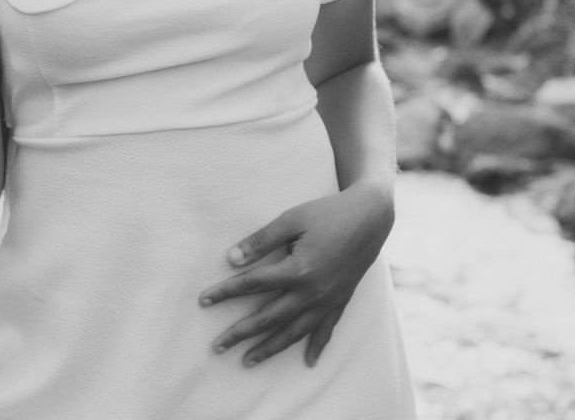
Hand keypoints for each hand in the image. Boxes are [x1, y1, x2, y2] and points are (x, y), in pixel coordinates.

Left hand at [197, 181, 393, 367]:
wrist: (371, 217)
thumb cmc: (328, 213)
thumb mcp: (291, 219)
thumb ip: (261, 240)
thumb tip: (231, 259)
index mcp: (298, 270)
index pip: (253, 285)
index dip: (226, 292)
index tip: (204, 301)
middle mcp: (312, 292)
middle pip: (269, 318)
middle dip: (241, 333)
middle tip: (217, 346)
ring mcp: (328, 301)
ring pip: (294, 332)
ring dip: (270, 349)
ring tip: (248, 360)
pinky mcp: (341, 301)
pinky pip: (326, 330)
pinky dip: (316, 347)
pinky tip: (308, 362)